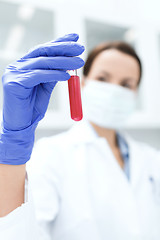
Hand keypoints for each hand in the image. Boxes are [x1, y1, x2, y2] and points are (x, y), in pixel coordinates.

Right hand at [0, 33, 84, 164]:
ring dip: (63, 61)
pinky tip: (66, 75)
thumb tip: (67, 64)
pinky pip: (38, 75)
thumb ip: (52, 74)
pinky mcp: (13, 83)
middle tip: (80, 47)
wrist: (22, 126)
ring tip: (79, 62)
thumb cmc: (32, 108)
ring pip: (42, 63)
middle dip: (63, 48)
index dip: (59, 42)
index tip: (75, 38)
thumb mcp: (45, 88)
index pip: (43, 50)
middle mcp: (17, 66)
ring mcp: (13, 73)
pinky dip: (54, 74)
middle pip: (42, 52)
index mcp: (24, 66)